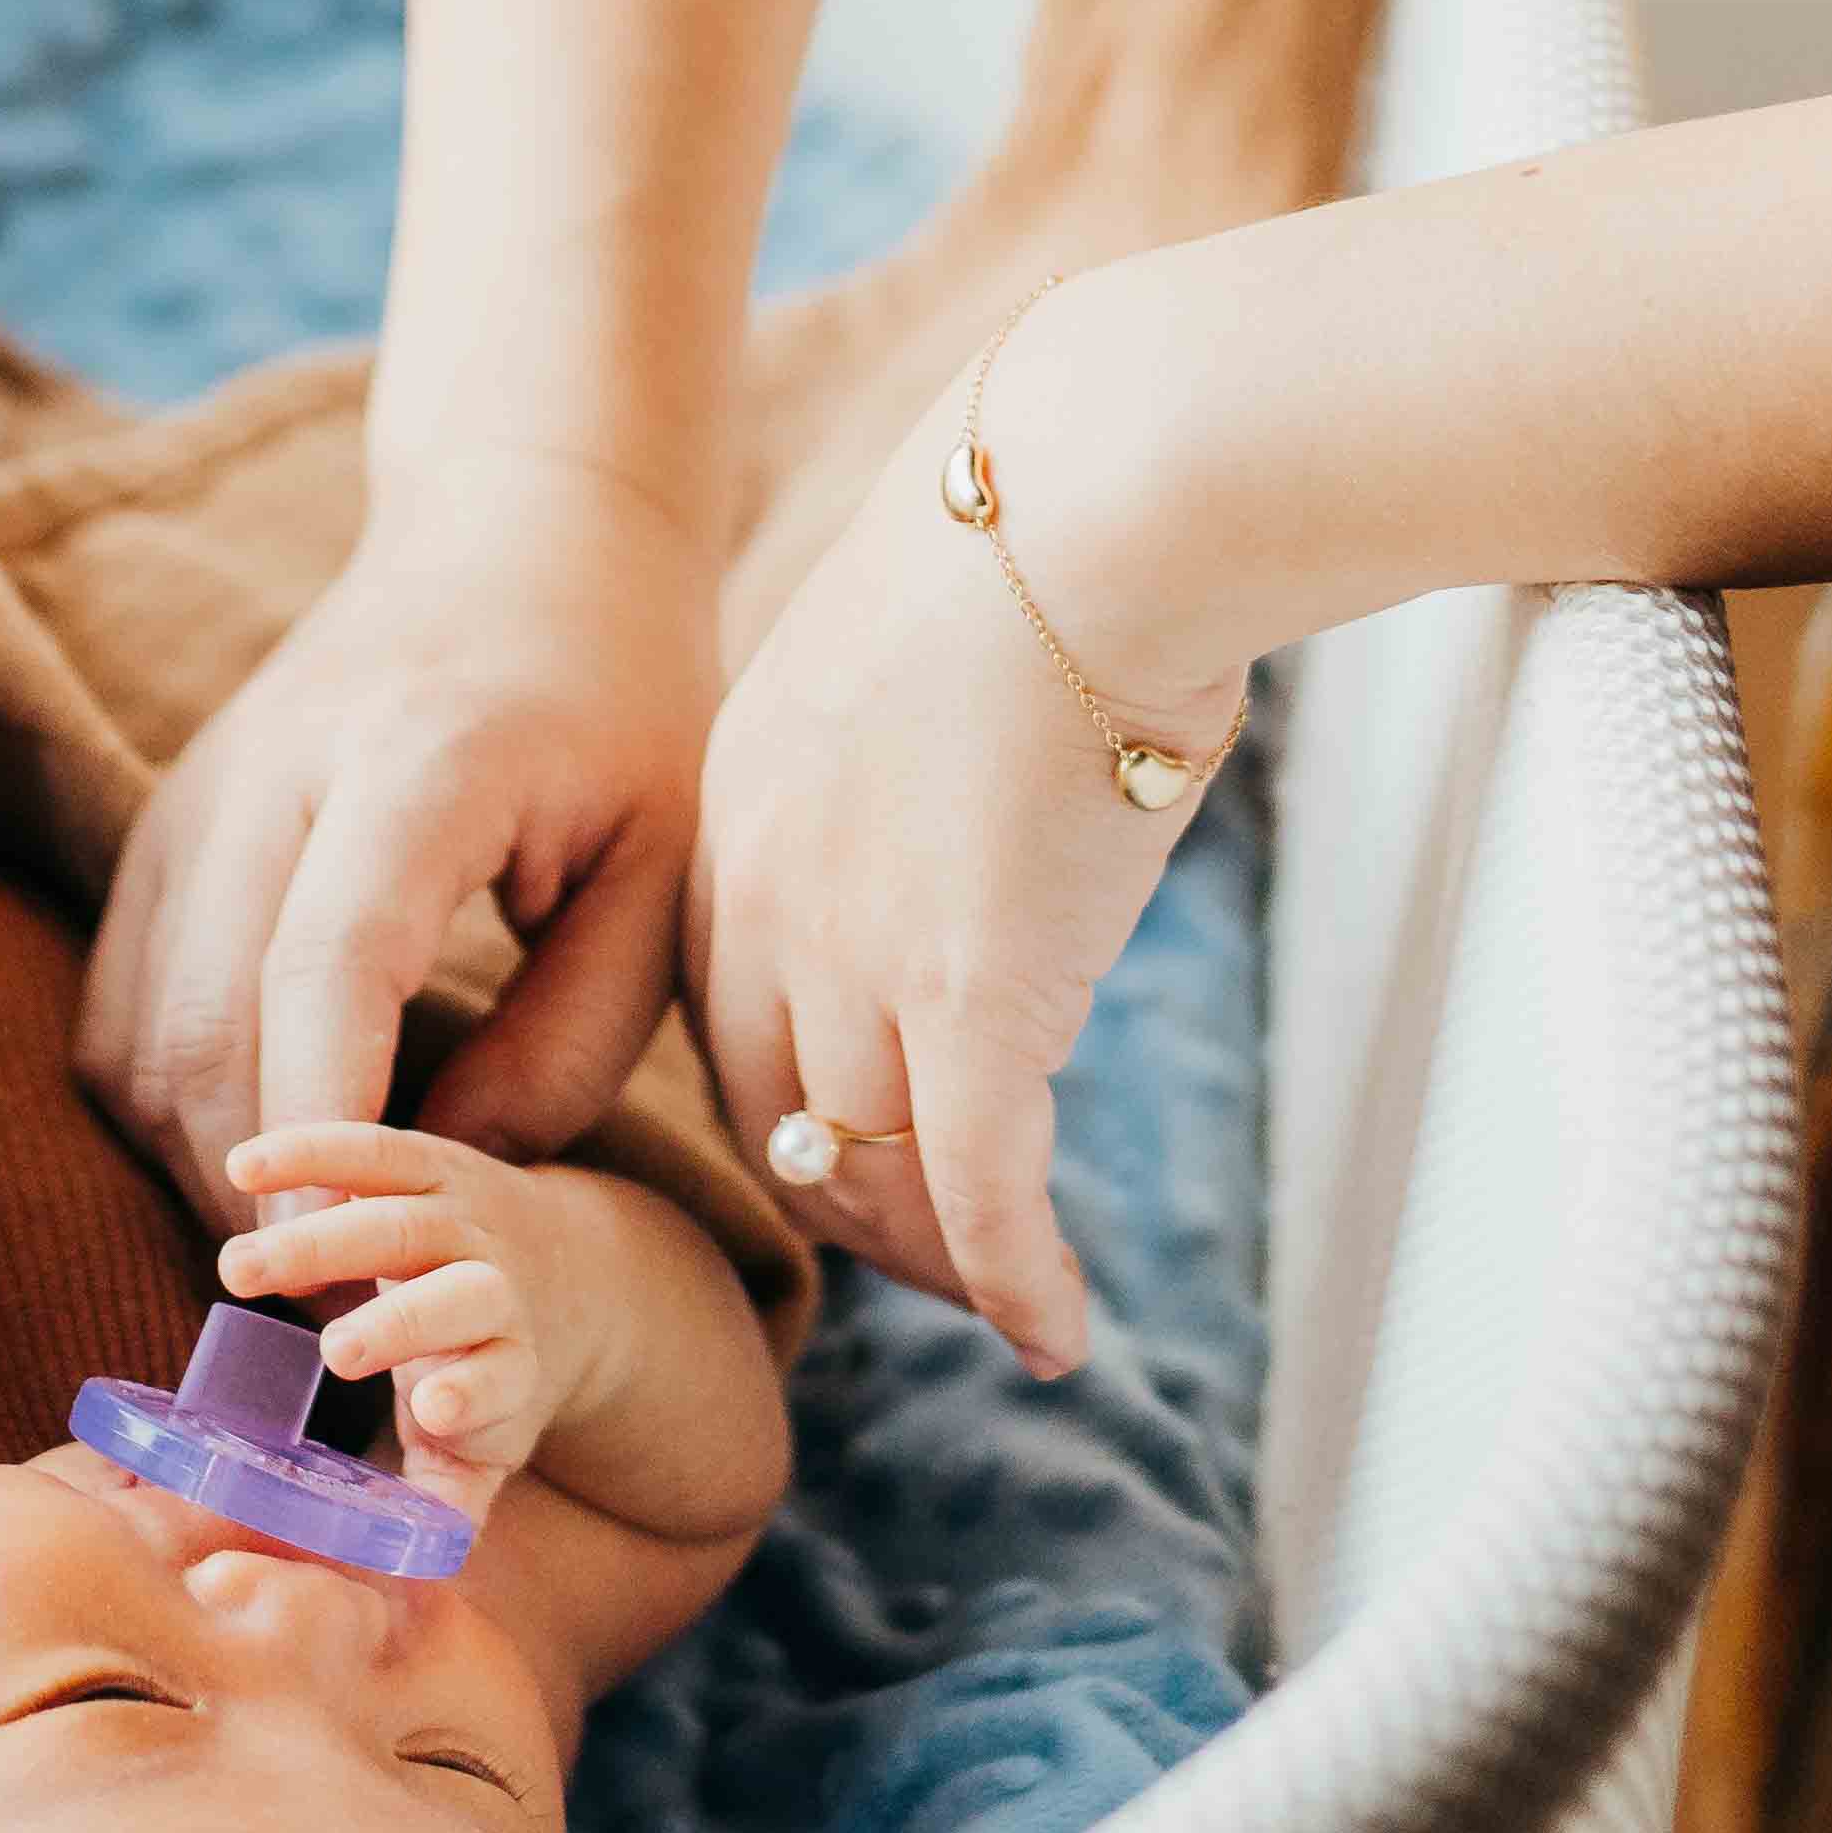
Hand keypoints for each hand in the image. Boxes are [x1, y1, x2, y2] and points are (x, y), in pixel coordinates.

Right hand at [83, 458, 716, 1201]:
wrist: (515, 540)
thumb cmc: (619, 711)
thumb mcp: (660, 873)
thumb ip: (570, 1043)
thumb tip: (442, 1180)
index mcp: (416, 765)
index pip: (322, 970)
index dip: (323, 1132)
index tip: (350, 1261)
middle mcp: (271, 775)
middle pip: (204, 1026)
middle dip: (260, 1190)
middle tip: (352, 1299)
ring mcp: (191, 801)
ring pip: (136, 1037)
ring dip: (208, 1161)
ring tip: (322, 1225)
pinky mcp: (158, 833)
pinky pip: (121, 1012)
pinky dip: (176, 1105)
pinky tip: (279, 1135)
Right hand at [217, 1121, 606, 1523]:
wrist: (566, 1273)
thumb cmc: (495, 1375)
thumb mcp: (487, 1443)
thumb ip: (447, 1495)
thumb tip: (401, 1567)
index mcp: (510, 1363)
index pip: (498, 1377)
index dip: (470, 1392)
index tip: (435, 1411)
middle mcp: (495, 1285)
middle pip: (451, 1295)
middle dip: (398, 1322)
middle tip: (333, 1352)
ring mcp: (465, 1218)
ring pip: (402, 1219)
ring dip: (322, 1241)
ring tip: (238, 1267)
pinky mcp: (434, 1163)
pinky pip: (374, 1150)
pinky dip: (312, 1153)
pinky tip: (244, 1165)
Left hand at [687, 321, 1247, 1378]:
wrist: (1095, 497)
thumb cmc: (1046, 537)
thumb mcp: (920, 655)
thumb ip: (911, 759)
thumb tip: (987, 797)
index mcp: (738, 809)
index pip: (736, 1015)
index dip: (799, 1101)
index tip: (862, 1149)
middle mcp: (769, 899)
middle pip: (785, 1115)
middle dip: (857, 1202)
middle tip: (940, 1256)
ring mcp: (860, 956)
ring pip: (879, 1168)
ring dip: (945, 1254)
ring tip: (1007, 1299)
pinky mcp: (971, 997)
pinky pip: (980, 1188)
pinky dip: (1015, 1277)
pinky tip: (1057, 1335)